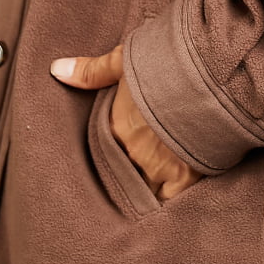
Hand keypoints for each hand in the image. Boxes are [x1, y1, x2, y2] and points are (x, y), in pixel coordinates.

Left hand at [50, 43, 202, 201]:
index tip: (117, 158)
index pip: (105, 153)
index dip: (111, 157)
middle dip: (128, 178)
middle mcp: (132, 153)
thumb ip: (92, 71)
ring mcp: (158, 167)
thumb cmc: (164, 62)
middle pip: (124, 175)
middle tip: (131, 181)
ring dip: (147, 190)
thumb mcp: (124, 60)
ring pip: (145, 190)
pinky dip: (169, 201)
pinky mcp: (185, 176)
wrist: (206, 72)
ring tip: (149, 195)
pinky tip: (169, 203)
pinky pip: (171, 200)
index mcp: (116, 127)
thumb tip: (56, 69)